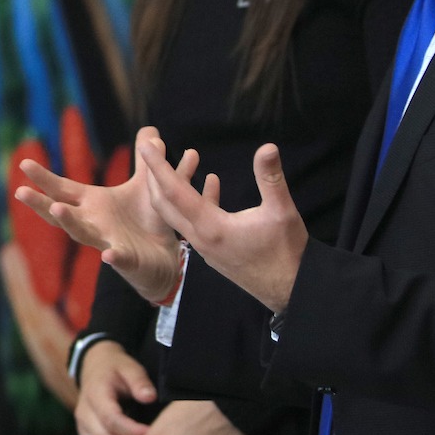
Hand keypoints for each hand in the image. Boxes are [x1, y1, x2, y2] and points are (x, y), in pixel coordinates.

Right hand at [14, 140, 196, 303]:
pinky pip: (119, 258)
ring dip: (69, 222)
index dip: (43, 178)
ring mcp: (106, 242)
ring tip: (56, 209)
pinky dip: (113, 256)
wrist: (166, 256)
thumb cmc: (148, 219)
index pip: (61, 189)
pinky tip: (107, 254)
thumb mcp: (147, 184)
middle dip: (40, 203)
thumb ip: (145, 157)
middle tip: (20, 192)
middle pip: (59, 213)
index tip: (23, 163)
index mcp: (92, 203)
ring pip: (81, 234)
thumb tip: (150, 129)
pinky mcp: (127, 259)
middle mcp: (92, 222)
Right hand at [74, 340, 153, 434]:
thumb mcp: (129, 367)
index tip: (152, 434)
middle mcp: (84, 415)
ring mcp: (82, 431)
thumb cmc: (116, 370)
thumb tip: (149, 397)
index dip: (132, 431)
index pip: (110, 419)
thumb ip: (139, 381)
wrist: (95, 370)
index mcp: (94, 395)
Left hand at [137, 134, 308, 312]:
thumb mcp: (282, 212)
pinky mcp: (212, 251)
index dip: (158, 166)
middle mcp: (199, 238)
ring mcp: (203, 247)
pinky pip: (193, 221)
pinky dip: (194, 200)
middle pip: (164, 203)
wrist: (290, 290)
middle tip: (150, 146)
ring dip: (173, 186)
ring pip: (177, 213)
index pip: (175, 192)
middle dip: (154, 173)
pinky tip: (212, 182)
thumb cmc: (286, 252)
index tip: (144, 145)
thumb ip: (271, 179)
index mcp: (211, 228)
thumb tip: (268, 147)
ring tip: (177, 159)